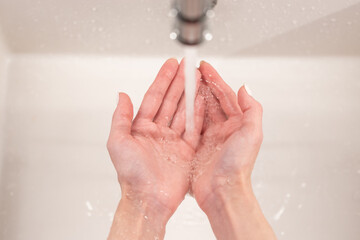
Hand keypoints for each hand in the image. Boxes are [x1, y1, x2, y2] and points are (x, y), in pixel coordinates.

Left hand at [106, 59, 203, 239]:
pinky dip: (199, 114)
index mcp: (141, 128)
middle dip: (180, 82)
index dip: (163, 80)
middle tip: (188, 66)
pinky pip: (194, 128)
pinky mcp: (186, 150)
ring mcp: (173, 140)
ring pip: (184, 111)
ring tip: (198, 78)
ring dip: (191, 94)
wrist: (149, 199)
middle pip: (171, 100)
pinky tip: (203, 100)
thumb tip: (122, 95)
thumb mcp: (118, 143)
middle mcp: (158, 132)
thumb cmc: (131, 175)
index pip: (154, 97)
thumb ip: (120, 118)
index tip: (170, 65)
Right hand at [192, 61, 262, 207]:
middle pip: (211, 100)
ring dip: (192, 96)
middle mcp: (223, 129)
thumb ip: (252, 110)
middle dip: (201, 84)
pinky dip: (184, 114)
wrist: (222, 192)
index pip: (226, 95)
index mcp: (237, 124)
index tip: (205, 67)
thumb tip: (246, 88)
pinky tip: (178, 105)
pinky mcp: (196, 147)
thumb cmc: (238, 166)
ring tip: (183, 83)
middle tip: (190, 72)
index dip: (215, 79)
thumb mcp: (251, 134)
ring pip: (199, 110)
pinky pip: (190, 125)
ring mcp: (209, 137)